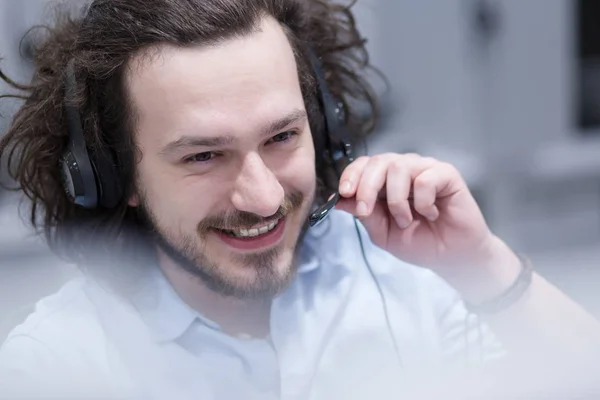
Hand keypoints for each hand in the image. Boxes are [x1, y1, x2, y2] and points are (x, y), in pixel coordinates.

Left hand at [335, 153, 508, 274]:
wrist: (451, 257)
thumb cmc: (419, 242)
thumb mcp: (382, 233)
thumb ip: (363, 214)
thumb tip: (338, 200)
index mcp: (385, 181)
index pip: (363, 165)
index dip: (351, 175)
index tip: (343, 193)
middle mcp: (404, 169)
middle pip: (378, 161)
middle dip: (366, 187)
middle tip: (365, 210)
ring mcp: (425, 169)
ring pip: (398, 167)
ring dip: (396, 200)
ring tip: (406, 221)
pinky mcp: (446, 174)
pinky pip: (425, 178)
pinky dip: (423, 201)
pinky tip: (431, 213)